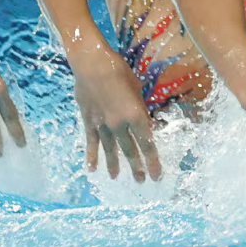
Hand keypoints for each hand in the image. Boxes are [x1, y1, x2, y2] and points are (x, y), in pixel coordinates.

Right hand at [73, 53, 160, 181]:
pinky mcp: (88, 122)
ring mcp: (102, 125)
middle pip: (130, 150)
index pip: (147, 143)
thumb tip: (144, 123)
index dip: (153, 160)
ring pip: (110, 150)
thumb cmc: (119, 72)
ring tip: (118, 178)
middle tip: (142, 181)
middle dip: (137, 167)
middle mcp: (119, 124)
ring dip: (115, 165)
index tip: (157, 174)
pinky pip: (91, 142)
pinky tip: (92, 169)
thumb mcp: (137, 89)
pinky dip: (92, 156)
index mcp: (136, 115)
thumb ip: (140, 109)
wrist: (92, 65)